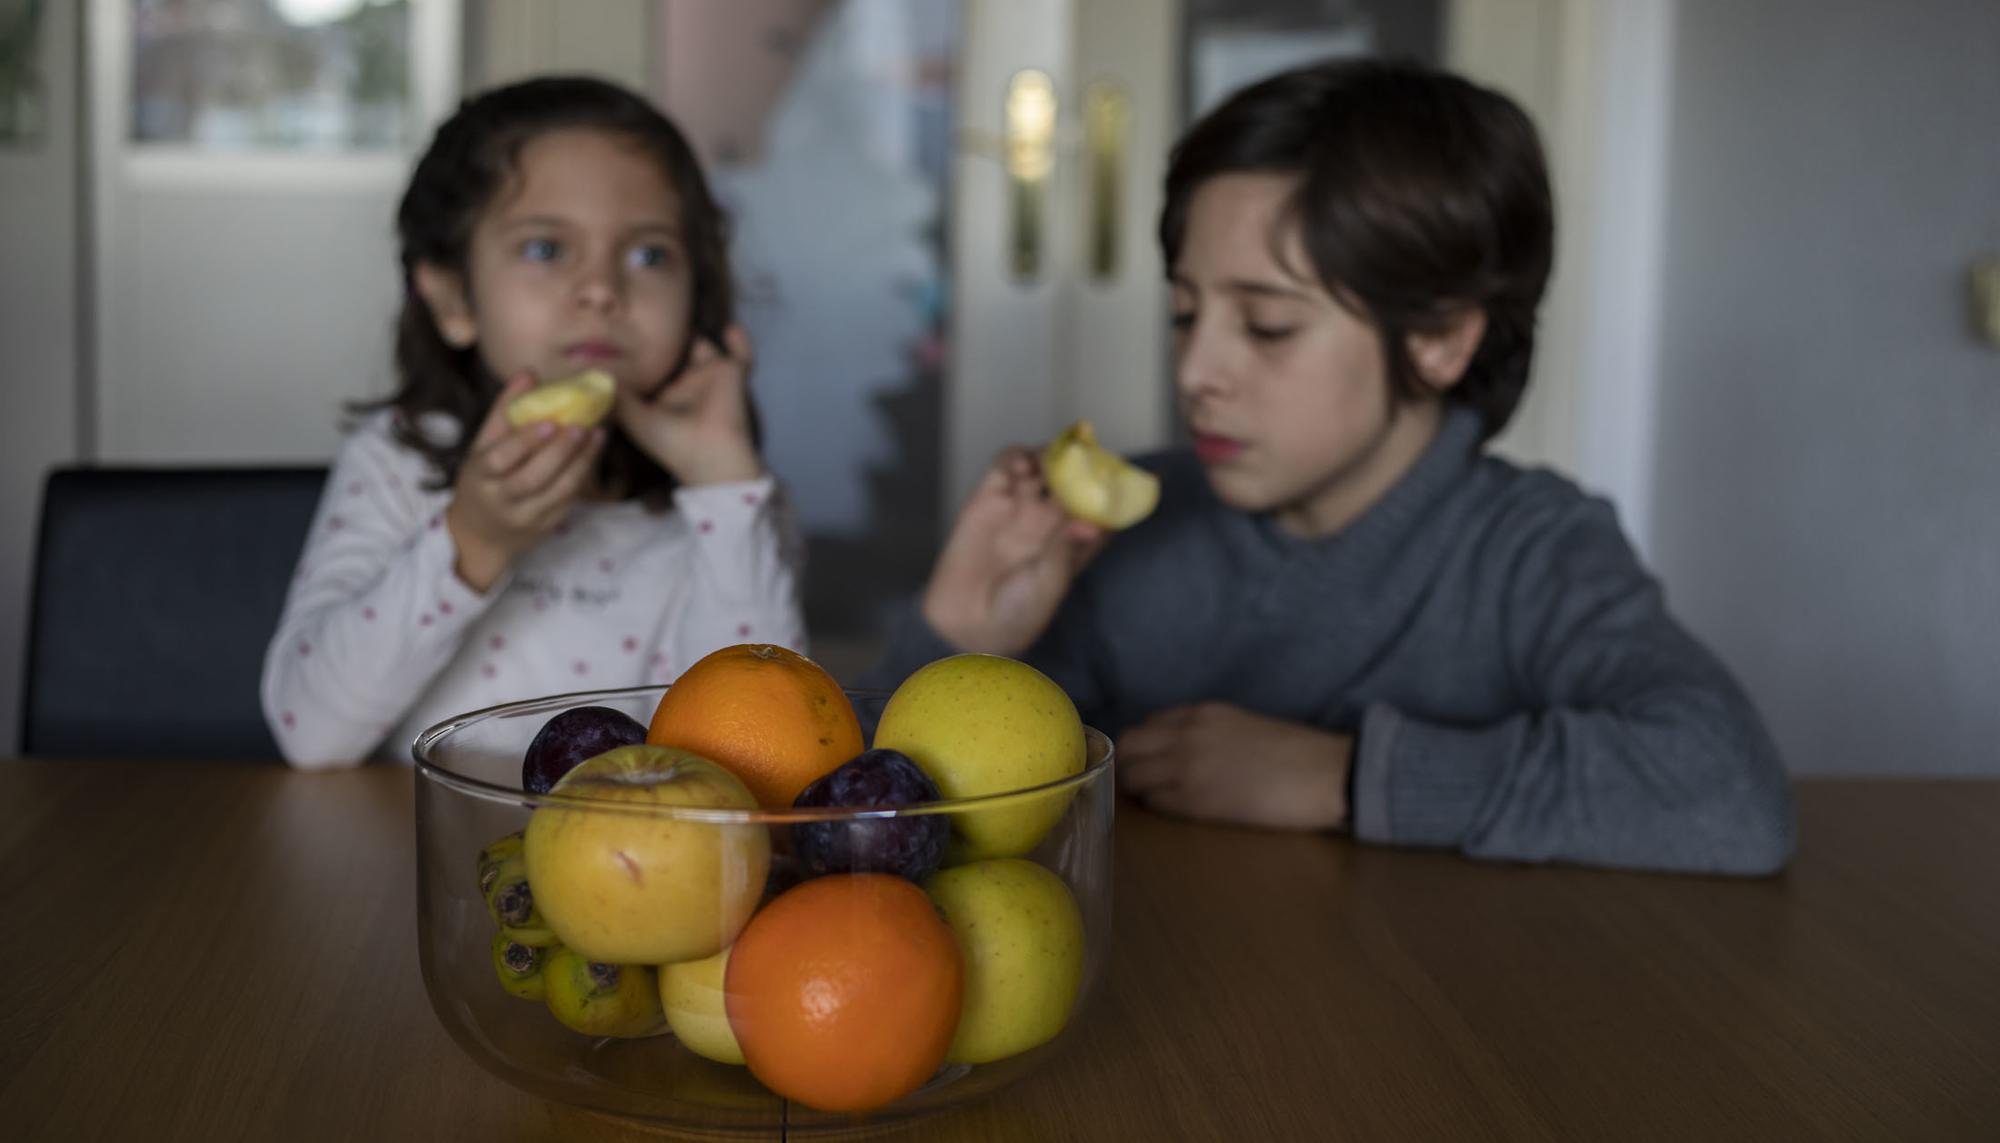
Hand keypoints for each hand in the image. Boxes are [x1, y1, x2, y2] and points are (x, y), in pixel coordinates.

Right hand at [446, 373, 604, 591]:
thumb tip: (529, 373)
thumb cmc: (483, 480)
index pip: (501, 460)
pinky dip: (582, 475)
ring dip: (581, 462)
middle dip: (561, 452)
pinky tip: (592, 453)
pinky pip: (568, 500)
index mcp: (480, 477)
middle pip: (533, 478)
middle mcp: (501, 501)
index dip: (526, 442)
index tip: (550, 422)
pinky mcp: (546, 527)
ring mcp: (525, 518)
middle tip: (582, 426)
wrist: (480, 535)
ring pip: (558, 491)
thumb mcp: (482, 447)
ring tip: (596, 435)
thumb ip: (504, 411)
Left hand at [616, 324, 762, 485]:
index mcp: (664, 399)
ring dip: (694, 336)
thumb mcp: (634, 418)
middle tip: (646, 320)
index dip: (639, 359)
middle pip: (676, 357)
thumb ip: (616, 395)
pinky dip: (740, 343)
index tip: (618, 341)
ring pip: (703, 350)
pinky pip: (741, 355)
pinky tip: (732, 328)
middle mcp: (686, 387)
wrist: (709, 453)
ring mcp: (709, 379)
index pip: (652, 372)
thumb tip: (593, 374)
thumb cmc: (671, 443)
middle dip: (666, 341)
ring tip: (679, 316)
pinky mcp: (730, 373)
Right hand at [921, 448, 1107, 655]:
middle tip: (1084, 459)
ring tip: (1051, 463)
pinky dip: (1017, 456)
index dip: (1114, 491)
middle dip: (1083, 464)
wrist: (964, 626)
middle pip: (1075, 478)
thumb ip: (1065, 551)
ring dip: (1052, 455)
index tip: (1124, 478)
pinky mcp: (988, 499)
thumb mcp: (1047, 586)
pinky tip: (1023, 466)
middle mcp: (1050, 521)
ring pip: (1044, 464)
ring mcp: (1020, 507)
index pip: (1102, 507)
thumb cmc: (1015, 614)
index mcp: (1074, 542)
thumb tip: (1093, 523)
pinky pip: (1007, 465)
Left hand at [1117, 703, 1351, 829]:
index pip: (1148, 725)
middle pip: (1129, 746)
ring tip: (1160, 799)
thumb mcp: (1244, 726)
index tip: (1152, 761)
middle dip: (1130, 764)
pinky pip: (1155, 802)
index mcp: (1202, 713)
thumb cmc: (1296, 753)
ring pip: (1133, 776)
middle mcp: (1186, 734)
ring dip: (1139, 789)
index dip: (1146, 746)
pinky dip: (1158, 807)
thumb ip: (1208, 732)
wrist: (1324, 774)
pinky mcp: (1195, 800)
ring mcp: (1187, 767)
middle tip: (1144, 783)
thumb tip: (1184, 750)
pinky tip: (1179, 810)